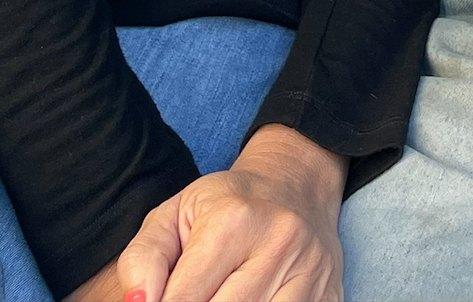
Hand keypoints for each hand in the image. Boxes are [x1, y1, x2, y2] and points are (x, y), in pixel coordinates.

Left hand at [94, 127, 347, 301]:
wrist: (296, 183)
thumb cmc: (226, 204)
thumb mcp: (174, 215)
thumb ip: (142, 260)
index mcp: (234, 220)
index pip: (183, 299)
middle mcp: (278, 244)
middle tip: (192, 300)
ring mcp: (310, 272)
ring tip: (216, 300)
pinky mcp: (330, 295)